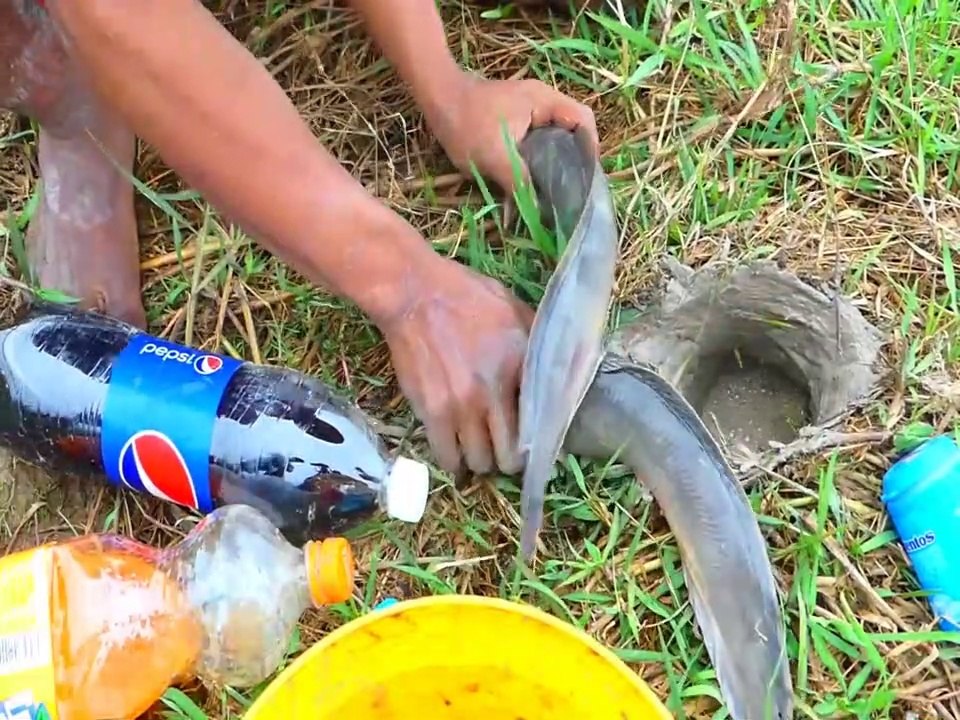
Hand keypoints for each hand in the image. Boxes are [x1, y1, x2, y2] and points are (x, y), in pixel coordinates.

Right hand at [380, 256, 533, 476]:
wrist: (415, 293)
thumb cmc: (467, 297)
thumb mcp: (515, 312)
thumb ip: (537, 346)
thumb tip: (559, 372)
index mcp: (518, 367)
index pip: (539, 426)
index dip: (539, 443)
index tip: (536, 445)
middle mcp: (492, 394)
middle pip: (509, 457)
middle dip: (510, 459)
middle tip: (506, 450)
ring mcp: (460, 407)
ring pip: (479, 461)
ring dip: (482, 460)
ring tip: (480, 449)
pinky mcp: (431, 412)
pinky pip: (446, 456)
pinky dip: (453, 461)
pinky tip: (455, 453)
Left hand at [424, 72, 598, 192]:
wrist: (436, 99)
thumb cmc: (465, 122)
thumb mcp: (493, 157)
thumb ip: (518, 183)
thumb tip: (536, 213)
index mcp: (545, 102)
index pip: (584, 121)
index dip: (590, 149)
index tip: (585, 178)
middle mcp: (543, 103)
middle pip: (574, 131)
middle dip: (575, 161)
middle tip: (572, 190)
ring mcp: (530, 110)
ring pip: (556, 138)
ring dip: (558, 162)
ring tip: (558, 190)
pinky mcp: (518, 120)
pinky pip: (540, 140)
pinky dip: (542, 159)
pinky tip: (536, 181)